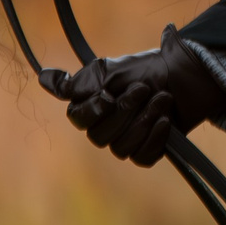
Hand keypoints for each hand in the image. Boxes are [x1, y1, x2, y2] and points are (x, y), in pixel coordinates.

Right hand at [61, 23, 225, 166]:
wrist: (183, 78)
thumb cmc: (144, 70)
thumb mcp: (109, 68)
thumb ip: (78, 80)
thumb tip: (43, 78)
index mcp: (90, 107)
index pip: (79, 119)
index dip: (95, 109)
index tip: (110, 93)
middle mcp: (102, 128)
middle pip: (100, 137)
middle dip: (126, 110)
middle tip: (144, 88)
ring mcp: (123, 142)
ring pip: (121, 148)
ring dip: (145, 120)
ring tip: (162, 98)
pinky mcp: (145, 152)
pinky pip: (142, 156)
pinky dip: (155, 136)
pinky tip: (165, 119)